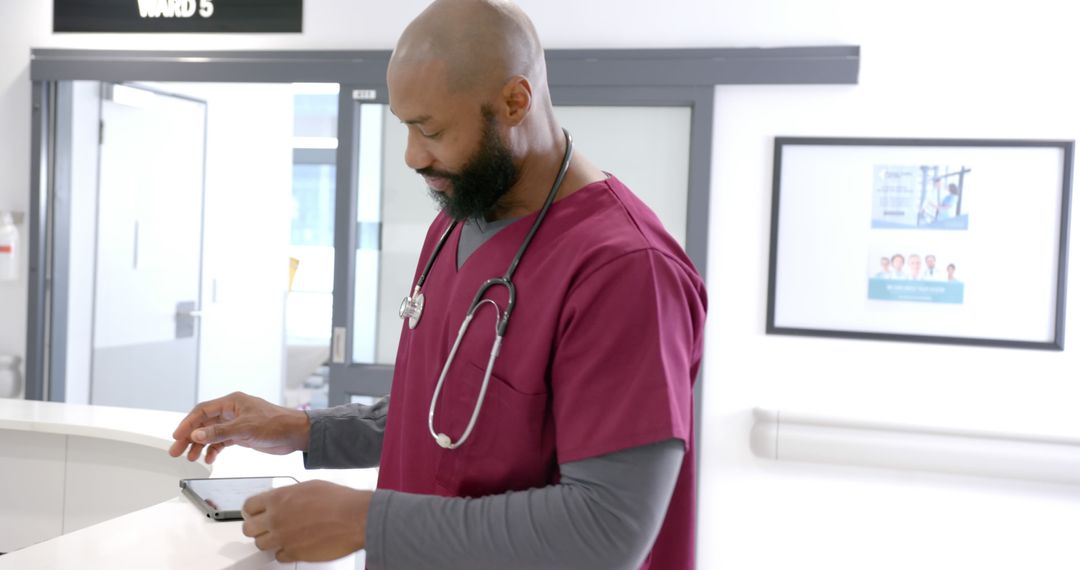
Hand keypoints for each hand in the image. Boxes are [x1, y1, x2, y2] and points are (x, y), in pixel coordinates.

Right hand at [168, 392, 309, 463]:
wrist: (296, 434)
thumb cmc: (276, 424)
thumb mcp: (245, 428)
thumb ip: (219, 432)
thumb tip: (196, 435)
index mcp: (232, 402)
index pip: (202, 411)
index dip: (188, 423)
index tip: (177, 437)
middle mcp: (232, 411)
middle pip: (204, 423)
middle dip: (190, 437)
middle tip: (177, 451)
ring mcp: (236, 423)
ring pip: (211, 433)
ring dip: (200, 445)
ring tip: (191, 458)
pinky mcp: (242, 435)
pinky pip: (222, 441)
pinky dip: (214, 449)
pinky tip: (209, 458)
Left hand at [242, 480, 371, 562]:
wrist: (355, 517)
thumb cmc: (339, 501)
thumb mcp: (310, 486)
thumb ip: (290, 494)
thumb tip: (285, 498)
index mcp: (279, 498)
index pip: (249, 506)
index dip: (251, 510)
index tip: (254, 512)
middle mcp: (277, 519)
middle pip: (249, 528)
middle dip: (256, 527)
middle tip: (264, 526)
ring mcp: (284, 538)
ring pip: (260, 545)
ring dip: (269, 541)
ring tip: (281, 536)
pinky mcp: (294, 553)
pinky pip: (278, 557)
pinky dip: (284, 552)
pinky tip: (293, 545)